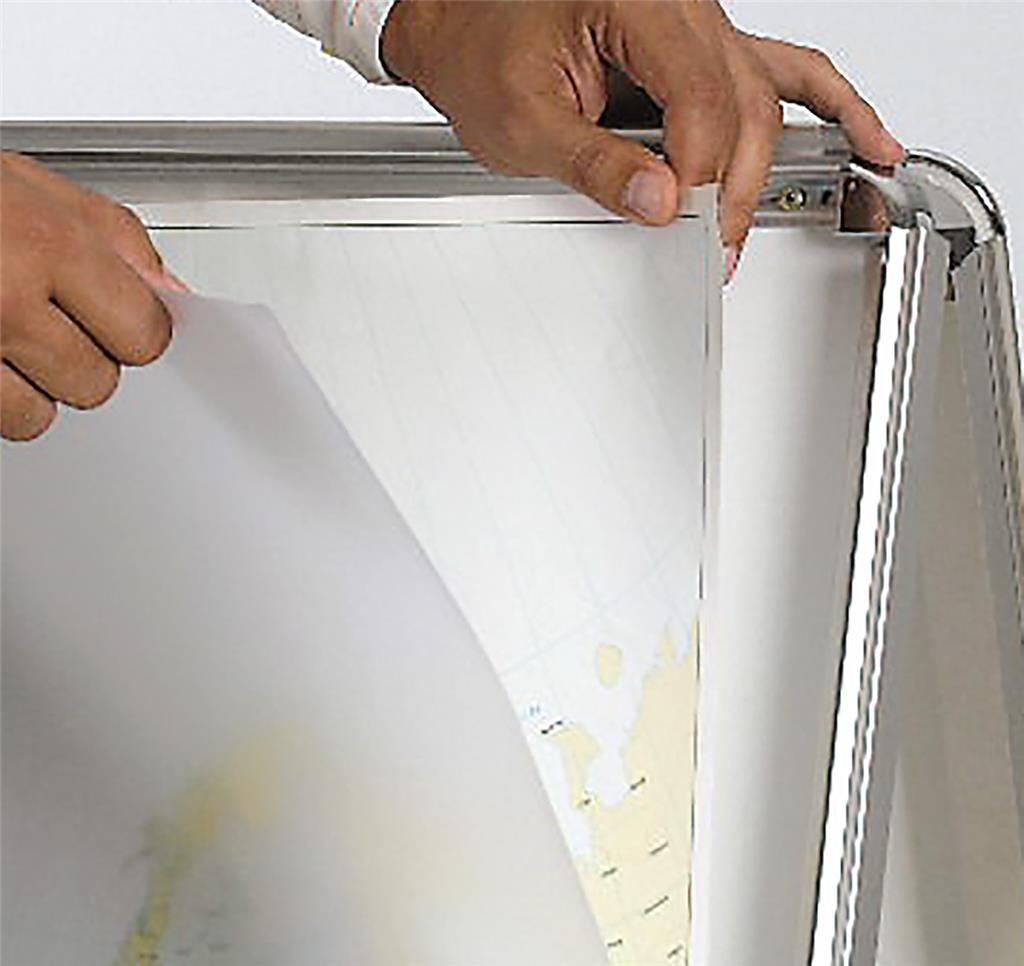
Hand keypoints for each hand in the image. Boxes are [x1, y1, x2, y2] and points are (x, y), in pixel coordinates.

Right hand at [1, 152, 184, 440]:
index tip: (120, 320)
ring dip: (26, 387)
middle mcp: (2, 302)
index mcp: (45, 244)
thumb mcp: (28, 182)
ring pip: (37, 418)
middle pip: (94, 384)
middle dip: (78, 356)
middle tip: (43, 316)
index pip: (144, 335)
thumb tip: (170, 294)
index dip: (134, 329)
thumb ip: (113, 238)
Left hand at [382, 0, 903, 271]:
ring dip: (762, 170)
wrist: (461, 24)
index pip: (700, 101)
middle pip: (744, 105)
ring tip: (748, 230)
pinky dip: (827, 105)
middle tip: (710, 250)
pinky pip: (781, 71)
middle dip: (731, 189)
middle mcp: (679, 5)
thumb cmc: (479, 51)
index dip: (701, 176)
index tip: (688, 230)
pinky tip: (866, 136)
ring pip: (764, 98)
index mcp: (637, 3)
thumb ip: (596, 164)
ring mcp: (696, 25)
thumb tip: (662, 202)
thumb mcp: (521, 121)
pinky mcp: (696, 48)